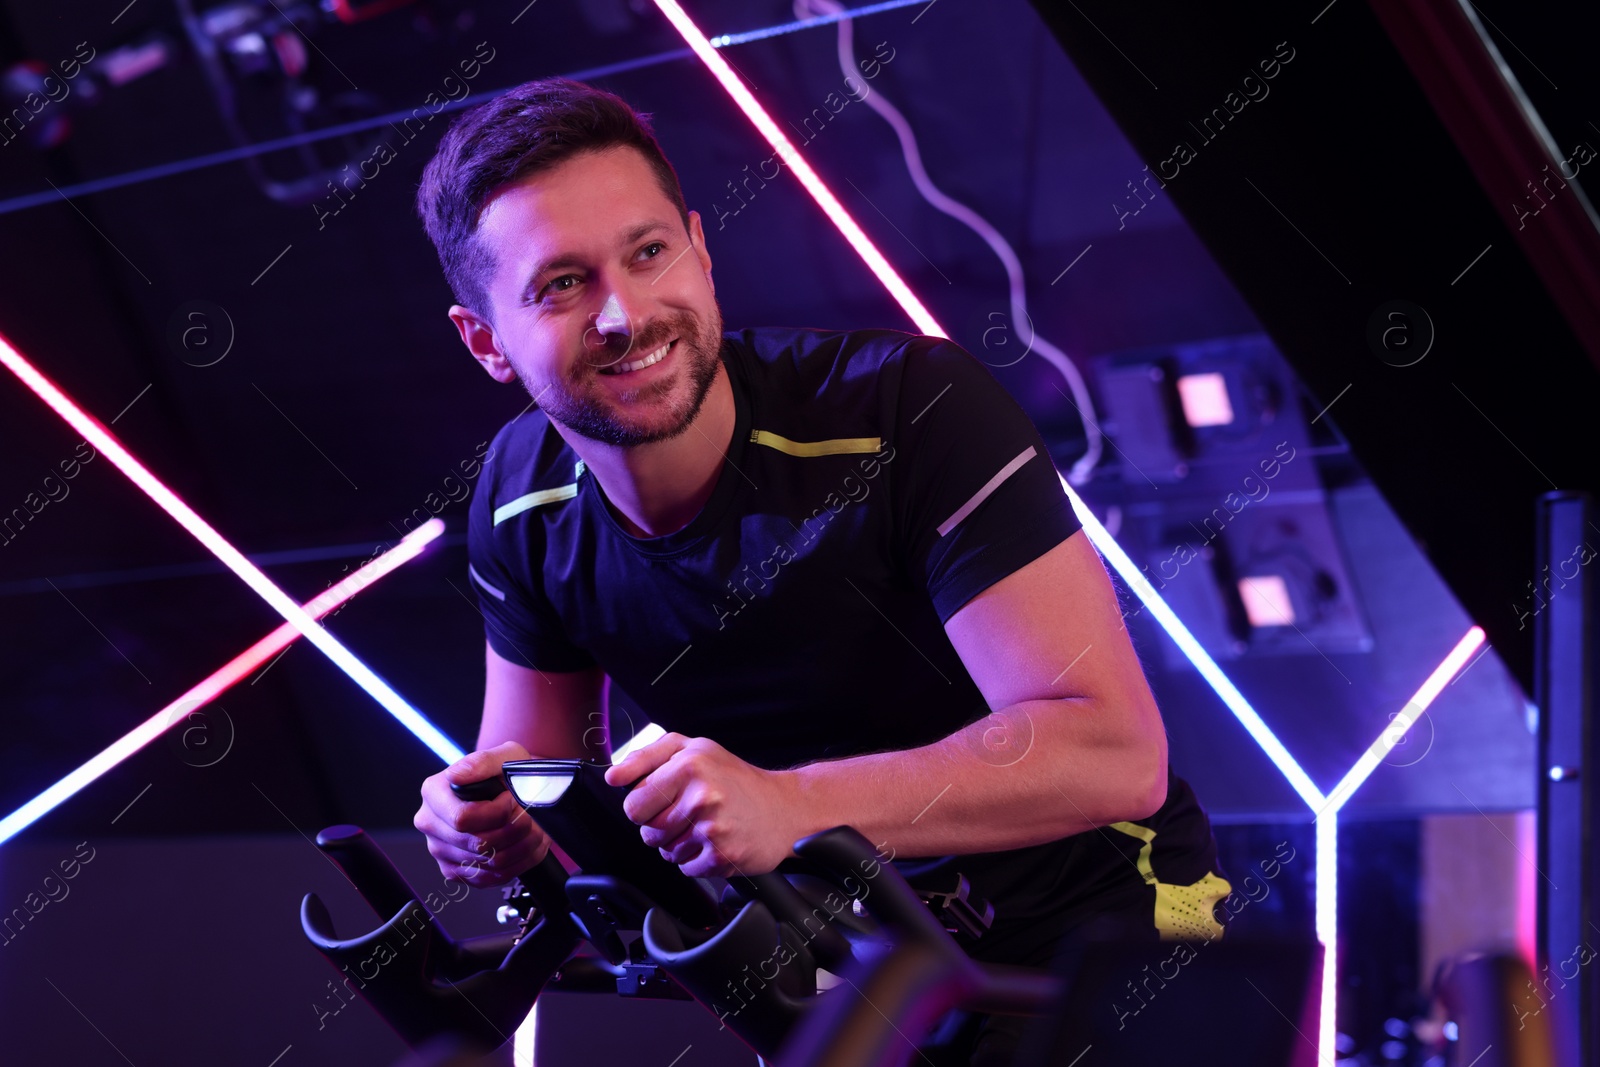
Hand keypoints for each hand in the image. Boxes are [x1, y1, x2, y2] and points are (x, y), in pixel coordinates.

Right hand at [415, 741, 551, 886]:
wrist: (511, 790)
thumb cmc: (504, 773)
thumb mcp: (502, 756)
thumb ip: (481, 762)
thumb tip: (456, 776)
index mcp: (434, 793)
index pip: (464, 818)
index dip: (498, 813)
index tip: (513, 799)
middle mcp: (430, 823)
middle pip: (478, 843)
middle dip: (515, 831)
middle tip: (531, 816)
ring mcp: (440, 850)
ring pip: (488, 863)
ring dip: (522, 848)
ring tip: (535, 829)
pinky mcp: (454, 870)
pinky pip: (488, 878)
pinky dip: (516, 864)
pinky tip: (524, 846)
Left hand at [605, 733, 799, 878]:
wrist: (784, 808)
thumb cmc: (735, 779)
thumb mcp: (694, 749)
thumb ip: (648, 757)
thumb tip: (613, 775)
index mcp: (690, 764)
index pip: (634, 803)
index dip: (643, 807)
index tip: (660, 801)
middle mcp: (702, 794)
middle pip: (648, 831)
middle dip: (660, 827)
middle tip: (686, 814)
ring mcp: (713, 827)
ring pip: (666, 852)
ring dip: (679, 845)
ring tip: (704, 827)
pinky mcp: (722, 855)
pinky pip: (686, 868)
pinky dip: (696, 860)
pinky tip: (714, 842)